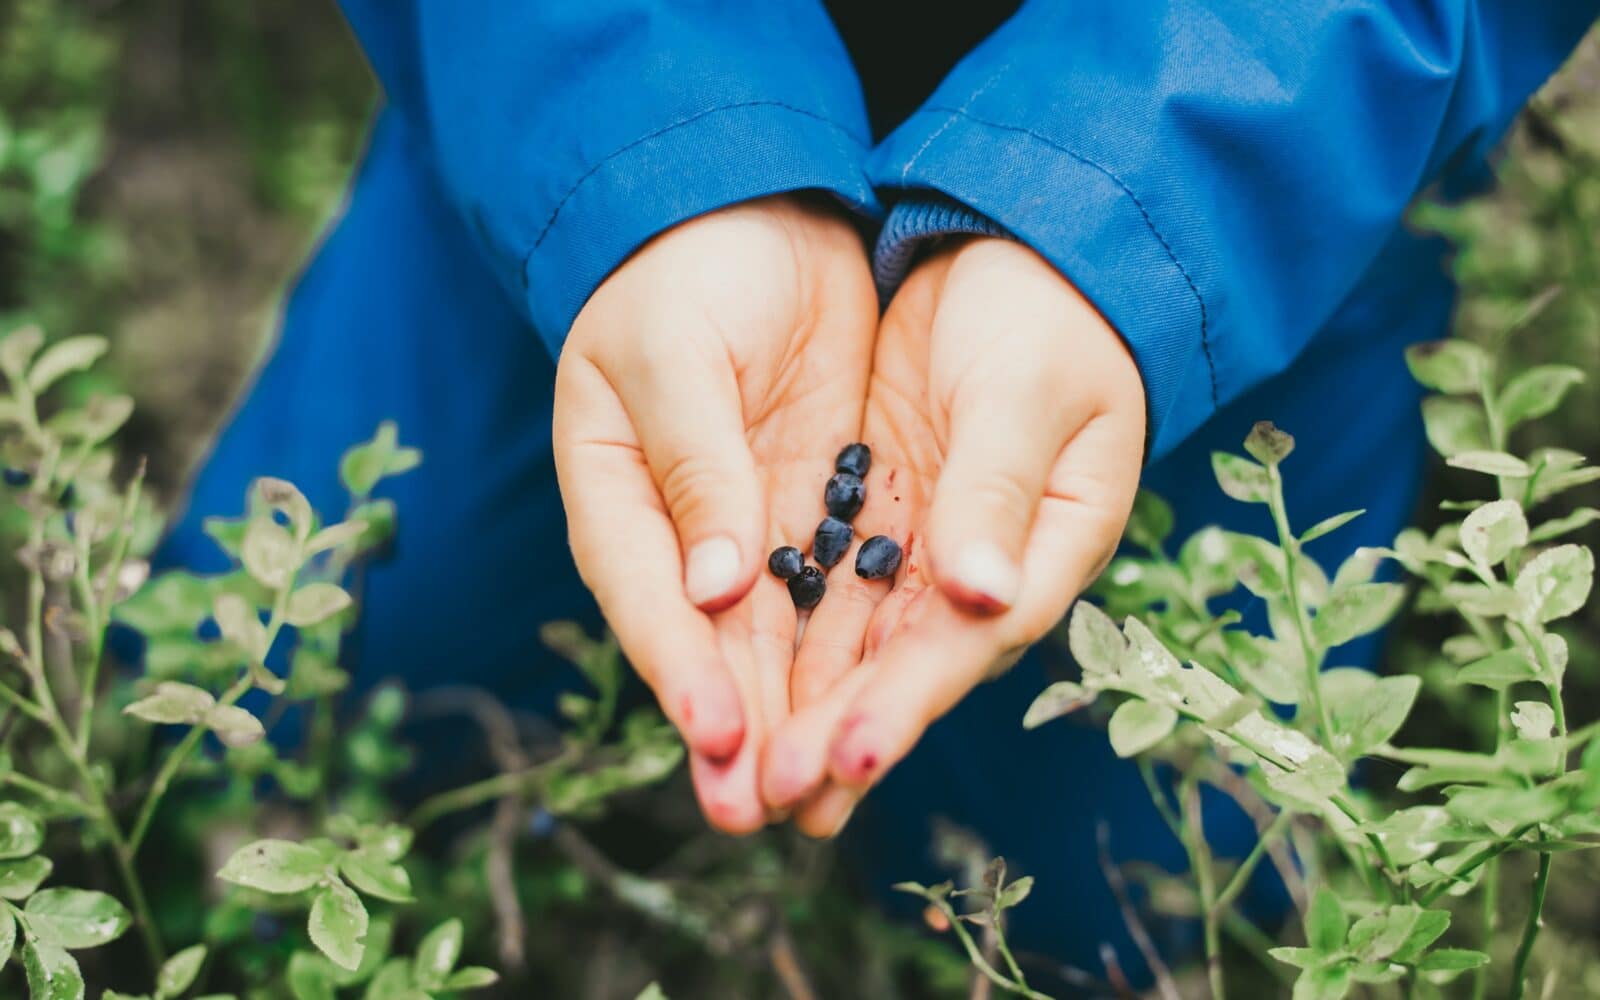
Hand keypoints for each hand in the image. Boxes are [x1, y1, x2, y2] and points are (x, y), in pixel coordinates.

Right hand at [552, 194, 876, 832]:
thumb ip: (695, 463)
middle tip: (762, 812)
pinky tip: (872, 715)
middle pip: (709, 642)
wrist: (759, 208)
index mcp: (615, 487)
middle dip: (737, 729)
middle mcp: (680, 526)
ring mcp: (753, 525)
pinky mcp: (820, 510)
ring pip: (778, 638)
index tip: (718, 735)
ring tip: (815, 798)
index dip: (678, 667)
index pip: (644, 592)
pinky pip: (840, 594)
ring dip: (794, 716)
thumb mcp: (674, 352)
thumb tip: (715, 586)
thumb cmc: (686, 267)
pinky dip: (854, 656)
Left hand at [760, 237, 1146, 834]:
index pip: (969, 639)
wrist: (1021, 249)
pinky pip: (832, 598)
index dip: (905, 701)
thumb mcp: (1025, 389)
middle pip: (908, 668)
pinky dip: (792, 648)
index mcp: (1051, 546)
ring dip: (806, 713)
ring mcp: (935, 549)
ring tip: (746, 788)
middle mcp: (994, 570)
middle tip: (768, 801)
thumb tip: (981, 600)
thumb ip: (996, 489)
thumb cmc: (1045, 311)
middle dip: (836, 734)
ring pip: (863, 648)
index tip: (843, 758)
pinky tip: (744, 698)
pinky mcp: (886, 521)